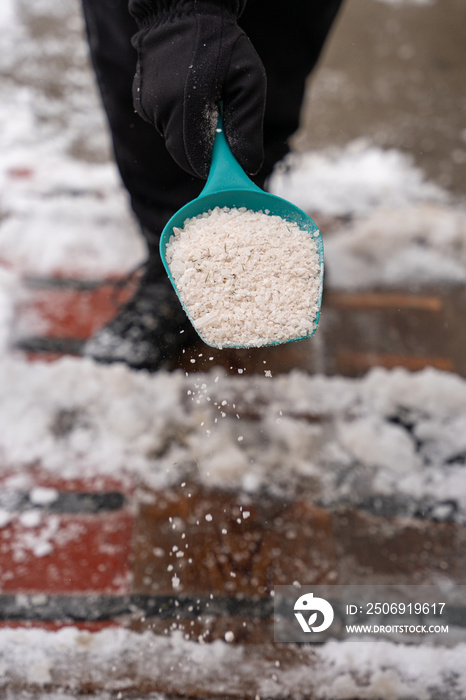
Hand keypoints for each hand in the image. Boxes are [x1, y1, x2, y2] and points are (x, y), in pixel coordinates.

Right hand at [130, 0, 266, 178]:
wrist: (183, 10)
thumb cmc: (223, 44)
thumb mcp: (249, 82)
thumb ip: (247, 127)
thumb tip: (247, 166)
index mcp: (186, 104)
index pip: (194, 159)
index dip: (211, 166)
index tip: (225, 159)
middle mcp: (160, 108)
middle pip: (182, 154)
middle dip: (202, 150)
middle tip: (218, 125)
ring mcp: (146, 105)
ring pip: (172, 139)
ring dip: (190, 131)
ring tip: (204, 100)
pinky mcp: (140, 102)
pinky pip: (162, 124)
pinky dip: (178, 119)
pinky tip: (188, 93)